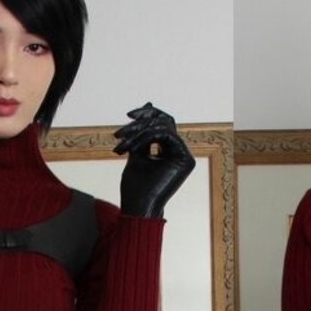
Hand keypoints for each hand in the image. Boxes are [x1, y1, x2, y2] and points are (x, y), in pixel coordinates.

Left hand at [115, 102, 194, 217]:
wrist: (137, 206)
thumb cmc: (135, 186)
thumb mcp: (136, 151)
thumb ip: (142, 132)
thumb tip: (149, 104)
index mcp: (170, 151)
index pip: (162, 123)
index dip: (147, 115)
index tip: (128, 115)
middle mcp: (180, 152)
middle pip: (165, 121)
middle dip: (142, 121)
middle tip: (124, 126)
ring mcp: (185, 156)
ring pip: (164, 126)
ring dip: (140, 131)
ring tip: (124, 142)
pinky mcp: (186, 160)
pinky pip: (167, 135)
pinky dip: (148, 136)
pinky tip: (134, 147)